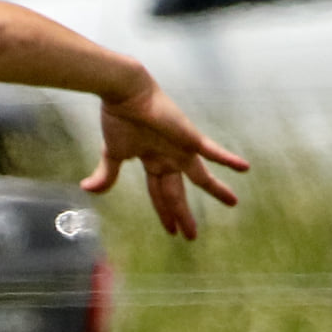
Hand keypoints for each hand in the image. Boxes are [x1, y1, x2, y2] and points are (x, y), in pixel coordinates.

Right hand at [82, 79, 248, 239]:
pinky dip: (227, 159)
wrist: (124, 94)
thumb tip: (87, 190)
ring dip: (216, 190)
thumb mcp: (111, 154)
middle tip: (191, 236)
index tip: (171, 231)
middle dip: (183, 214)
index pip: (160, 193)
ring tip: (232, 202)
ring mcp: (181, 148)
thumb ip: (106, 175)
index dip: (165, 212)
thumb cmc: (117, 119)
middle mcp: (169, 157)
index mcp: (152, 161)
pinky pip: (213, 150)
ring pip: (201, 176)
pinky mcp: (189, 137)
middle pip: (178, 192)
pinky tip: (244, 168)